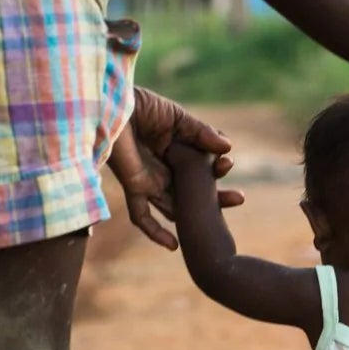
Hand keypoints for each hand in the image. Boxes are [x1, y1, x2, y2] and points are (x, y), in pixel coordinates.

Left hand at [109, 92, 242, 250]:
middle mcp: (166, 170)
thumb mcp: (177, 118)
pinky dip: (155, 232)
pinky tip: (173, 246)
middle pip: (195, 193)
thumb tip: (228, 147)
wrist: (110, 104)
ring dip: (196, 215)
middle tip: (238, 199)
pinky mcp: (134, 187)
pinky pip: (142, 216)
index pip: (205, 168)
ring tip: (216, 218)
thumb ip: (201, 133)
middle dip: (218, 198)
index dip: (219, 168)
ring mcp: (150, 181)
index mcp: (178, 152)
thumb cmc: (141, 105)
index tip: (227, 162)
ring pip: (175, 208)